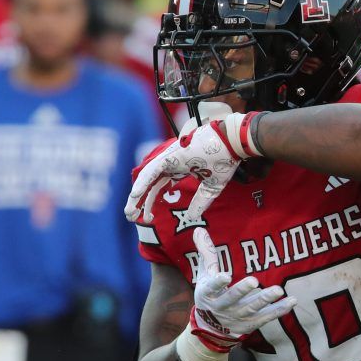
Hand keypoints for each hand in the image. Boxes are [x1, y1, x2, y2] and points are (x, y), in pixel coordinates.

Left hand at [125, 113, 261, 224]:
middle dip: (140, 202)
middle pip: (150, 185)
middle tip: (132, 217)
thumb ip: (201, 202)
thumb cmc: (224, 161)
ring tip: (130, 212)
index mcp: (179, 169)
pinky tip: (135, 196)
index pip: (159, 187)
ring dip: (137, 196)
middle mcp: (171, 164)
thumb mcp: (212, 188)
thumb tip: (193, 216)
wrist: (231, 143)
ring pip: (147, 179)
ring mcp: (169, 159)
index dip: (152, 202)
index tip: (148, 218)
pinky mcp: (169, 157)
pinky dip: (142, 183)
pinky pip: (151, 172)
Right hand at [189, 228, 295, 349]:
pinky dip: (279, 310)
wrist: (212, 327)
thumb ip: (206, 253)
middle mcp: (222, 307)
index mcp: (208, 294)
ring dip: (265, 300)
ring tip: (278, 290)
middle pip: (233, 299)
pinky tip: (291, 301)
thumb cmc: (210, 293)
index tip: (225, 276)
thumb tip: (198, 230)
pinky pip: (266, 317)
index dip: (218, 283)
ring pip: (252, 309)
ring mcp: (237, 317)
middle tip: (254, 280)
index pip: (212, 287)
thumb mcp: (205, 275)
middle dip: (243, 290)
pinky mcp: (250, 324)